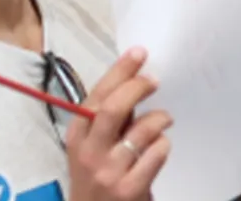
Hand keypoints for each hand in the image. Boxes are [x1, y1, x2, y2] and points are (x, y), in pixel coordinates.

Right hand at [67, 49, 173, 200]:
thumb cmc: (95, 179)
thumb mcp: (91, 148)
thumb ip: (108, 120)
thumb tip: (132, 83)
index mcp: (77, 137)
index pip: (96, 96)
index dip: (119, 72)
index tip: (138, 54)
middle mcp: (89, 153)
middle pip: (114, 109)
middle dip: (137, 87)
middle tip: (154, 81)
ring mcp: (109, 172)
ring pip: (142, 131)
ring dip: (159, 118)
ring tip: (163, 120)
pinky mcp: (130, 189)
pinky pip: (156, 154)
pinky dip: (164, 145)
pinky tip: (160, 147)